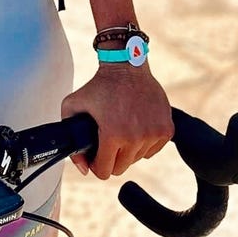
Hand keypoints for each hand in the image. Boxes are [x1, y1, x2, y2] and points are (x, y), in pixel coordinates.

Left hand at [61, 64, 171, 178]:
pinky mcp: (166, 129)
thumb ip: (71, 140)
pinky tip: (136, 126)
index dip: (97, 165)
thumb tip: (85, 169)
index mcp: (113, 134)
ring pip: (137, 158)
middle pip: (121, 168)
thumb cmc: (100, 85)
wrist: (127, 65)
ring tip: (122, 129)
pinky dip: (144, 143)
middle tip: (107, 141)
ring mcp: (153, 133)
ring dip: (128, 149)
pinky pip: (153, 150)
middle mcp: (136, 137)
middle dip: (112, 158)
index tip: (96, 155)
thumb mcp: (72, 106)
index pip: (105, 171)